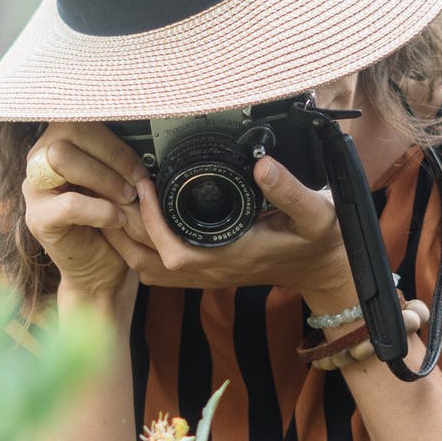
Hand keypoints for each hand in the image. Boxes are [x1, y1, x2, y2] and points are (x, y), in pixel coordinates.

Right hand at [21, 122, 152, 304]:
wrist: (100, 269)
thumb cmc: (111, 220)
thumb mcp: (119, 181)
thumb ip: (120, 158)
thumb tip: (148, 139)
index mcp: (59, 142)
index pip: (80, 119)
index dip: (114, 140)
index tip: (140, 167)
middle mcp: (40, 159)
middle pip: (68, 131)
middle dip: (111, 156)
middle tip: (136, 184)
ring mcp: (34, 188)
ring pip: (61, 158)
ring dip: (104, 178)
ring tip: (126, 199)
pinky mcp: (38, 218)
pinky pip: (68, 203)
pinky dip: (99, 209)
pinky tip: (115, 219)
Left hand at [101, 155, 357, 306]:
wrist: (321, 267)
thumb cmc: (315, 241)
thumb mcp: (313, 212)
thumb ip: (290, 190)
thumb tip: (262, 165)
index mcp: (228, 256)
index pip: (172, 250)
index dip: (151, 219)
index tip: (145, 184)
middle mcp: (210, 271)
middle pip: (146, 260)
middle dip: (126, 225)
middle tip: (121, 184)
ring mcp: (204, 275)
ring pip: (146, 268)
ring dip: (126, 239)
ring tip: (120, 200)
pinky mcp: (204, 272)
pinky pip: (157, 270)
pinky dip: (138, 248)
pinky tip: (136, 222)